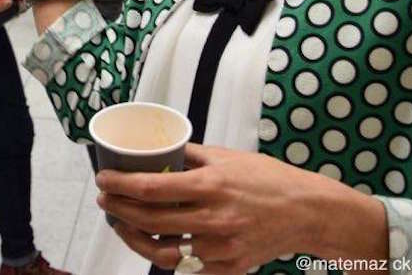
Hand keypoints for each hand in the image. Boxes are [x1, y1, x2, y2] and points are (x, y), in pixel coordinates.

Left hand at [97, 145, 385, 273]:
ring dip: (135, 238)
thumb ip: (191, 155)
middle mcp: (214, 217)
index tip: (103, 179)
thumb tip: (159, 148)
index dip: (120, 185)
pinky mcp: (229, 266)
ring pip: (163, 251)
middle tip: (106, 200)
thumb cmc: (268, 179)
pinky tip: (155, 242)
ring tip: (123, 225)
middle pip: (150, 220)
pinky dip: (167, 255)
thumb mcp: (228, 156)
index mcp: (211, 184)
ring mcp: (221, 246)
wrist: (307, 212)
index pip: (150, 188)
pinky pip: (188, 266)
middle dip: (119, 210)